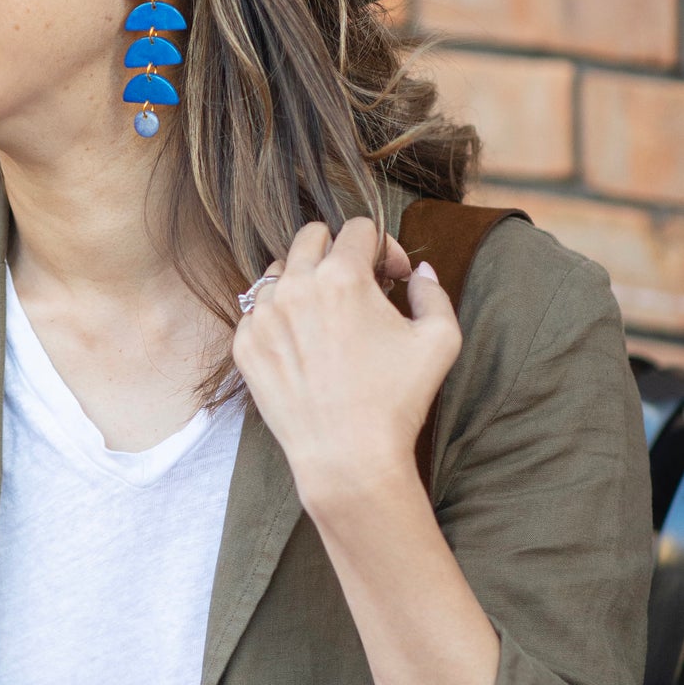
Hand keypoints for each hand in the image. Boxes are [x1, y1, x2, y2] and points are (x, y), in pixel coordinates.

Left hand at [230, 217, 462, 514]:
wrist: (346, 456)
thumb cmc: (397, 400)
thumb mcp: (440, 340)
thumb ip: (432, 292)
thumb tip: (418, 273)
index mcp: (341, 275)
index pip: (357, 228)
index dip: (382, 247)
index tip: (391, 276)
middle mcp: (295, 286)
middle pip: (310, 237)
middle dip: (337, 252)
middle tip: (357, 286)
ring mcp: (262, 315)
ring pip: (278, 272)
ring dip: (304, 281)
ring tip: (327, 316)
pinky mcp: (244, 344)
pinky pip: (257, 311)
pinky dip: (279, 318)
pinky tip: (304, 346)